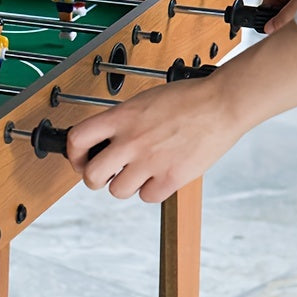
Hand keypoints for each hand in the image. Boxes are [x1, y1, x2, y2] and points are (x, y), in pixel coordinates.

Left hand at [66, 77, 240, 202]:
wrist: (222, 103)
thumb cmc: (187, 99)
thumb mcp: (142, 101)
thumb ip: (120, 122)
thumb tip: (102, 142)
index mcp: (120, 117)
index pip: (76, 139)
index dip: (73, 154)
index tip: (80, 159)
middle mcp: (131, 140)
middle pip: (91, 175)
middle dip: (94, 179)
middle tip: (104, 175)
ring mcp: (150, 161)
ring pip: (117, 191)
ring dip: (124, 185)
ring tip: (137, 174)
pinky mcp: (171, 177)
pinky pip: (147, 197)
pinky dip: (151, 191)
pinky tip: (159, 177)